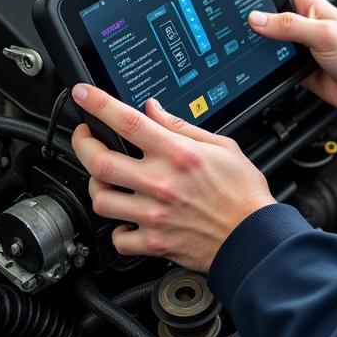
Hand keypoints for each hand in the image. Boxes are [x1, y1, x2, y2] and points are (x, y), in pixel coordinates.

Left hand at [70, 85, 274, 272]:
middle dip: (82, 144)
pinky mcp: (154, 242)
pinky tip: (125, 219)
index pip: (127, 122)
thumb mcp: (221, 146)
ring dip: (97, 187)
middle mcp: (161, 183)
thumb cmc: (242, 192)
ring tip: (105, 180)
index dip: (98, 104)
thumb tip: (152, 109)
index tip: (83, 94)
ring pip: (101, 200)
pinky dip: (117, 228)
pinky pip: (118, 238)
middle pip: (100, 161)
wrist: (253, 237)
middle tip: (85, 137)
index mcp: (177, 154)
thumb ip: (181, 126)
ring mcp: (154, 215)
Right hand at [248, 0, 336, 115]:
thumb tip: (257, 18)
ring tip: (239, 39)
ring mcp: (300, 45)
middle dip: (252, 10)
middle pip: (270, 10)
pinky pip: (274, 63)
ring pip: (269, 38)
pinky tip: (255, 65)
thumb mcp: (323, 33)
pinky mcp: (298, 67)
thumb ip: (289, 25)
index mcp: (310, 4)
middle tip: (232, 10)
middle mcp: (303, 23)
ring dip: (257, 41)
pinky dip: (264, 64)